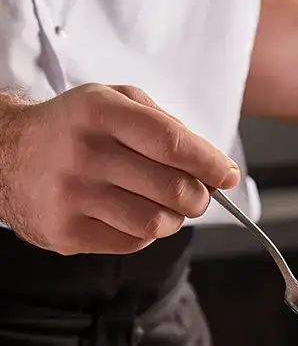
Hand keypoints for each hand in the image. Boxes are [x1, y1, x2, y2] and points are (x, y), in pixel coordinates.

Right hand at [0, 84, 239, 254]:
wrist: (6, 155)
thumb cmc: (73, 129)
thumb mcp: (113, 102)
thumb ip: (164, 123)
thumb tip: (211, 164)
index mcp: (101, 112)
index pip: (174, 144)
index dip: (210, 164)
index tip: (228, 176)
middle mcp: (85, 153)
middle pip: (173, 189)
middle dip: (199, 197)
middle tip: (198, 195)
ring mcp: (74, 196)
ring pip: (157, 223)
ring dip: (174, 219)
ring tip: (164, 206)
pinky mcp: (67, 232)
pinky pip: (132, 242)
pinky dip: (144, 233)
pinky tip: (130, 214)